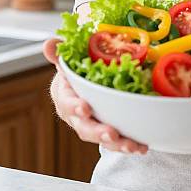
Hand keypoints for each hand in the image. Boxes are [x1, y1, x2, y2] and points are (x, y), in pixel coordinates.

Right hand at [43, 38, 147, 154]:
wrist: (80, 88)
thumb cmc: (74, 74)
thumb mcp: (67, 62)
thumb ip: (60, 53)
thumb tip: (49, 44)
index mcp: (65, 99)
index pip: (67, 104)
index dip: (75, 107)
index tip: (85, 107)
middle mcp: (76, 117)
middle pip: (85, 128)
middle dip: (98, 132)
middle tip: (111, 134)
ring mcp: (91, 126)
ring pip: (102, 139)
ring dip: (117, 144)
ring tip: (133, 145)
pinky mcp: (106, 133)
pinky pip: (116, 142)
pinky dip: (128, 144)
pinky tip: (141, 146)